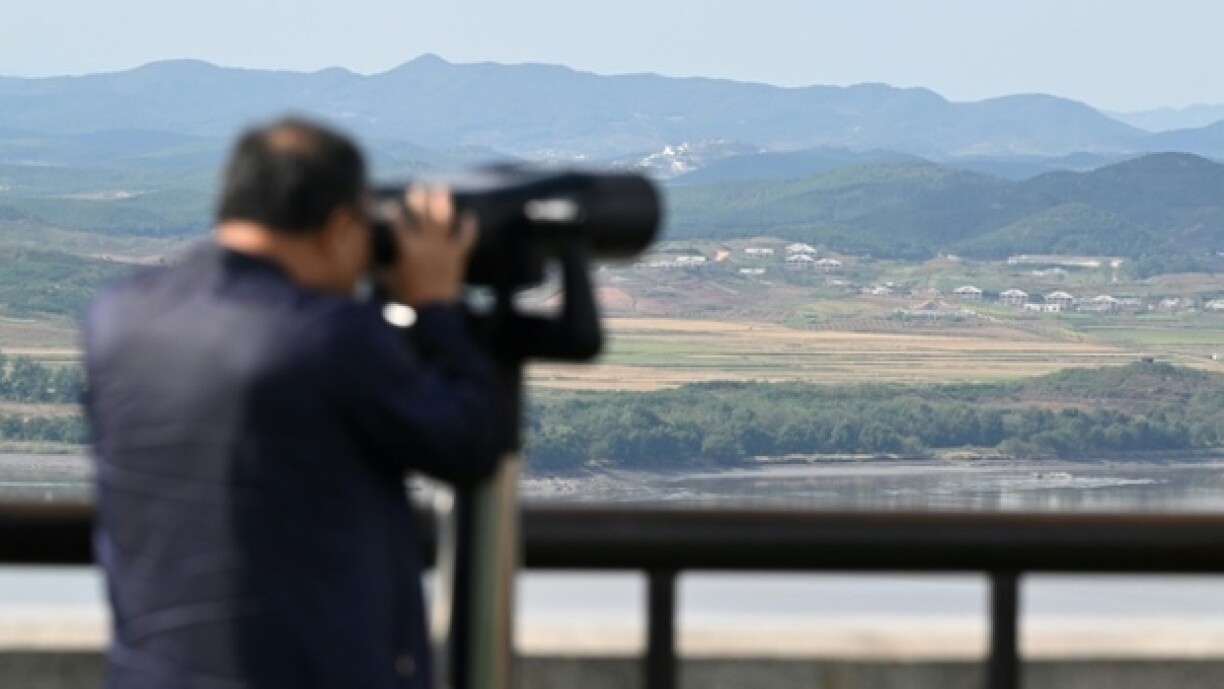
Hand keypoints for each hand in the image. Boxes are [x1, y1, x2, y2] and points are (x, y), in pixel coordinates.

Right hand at [381, 186, 477, 305]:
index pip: (398, 223)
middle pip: (422, 214)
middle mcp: (426, 244)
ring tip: (441, 188)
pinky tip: (469, 216)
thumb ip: (379, 270)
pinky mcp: (458, 256)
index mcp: (407, 248)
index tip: (391, 205)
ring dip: (442, 202)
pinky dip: (469, 227)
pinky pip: (466, 238)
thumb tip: (367, 266)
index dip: (393, 213)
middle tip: (417, 187)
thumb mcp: (390, 281)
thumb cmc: (408, 297)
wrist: (434, 312)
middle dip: (419, 199)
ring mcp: (444, 248)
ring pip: (444, 219)